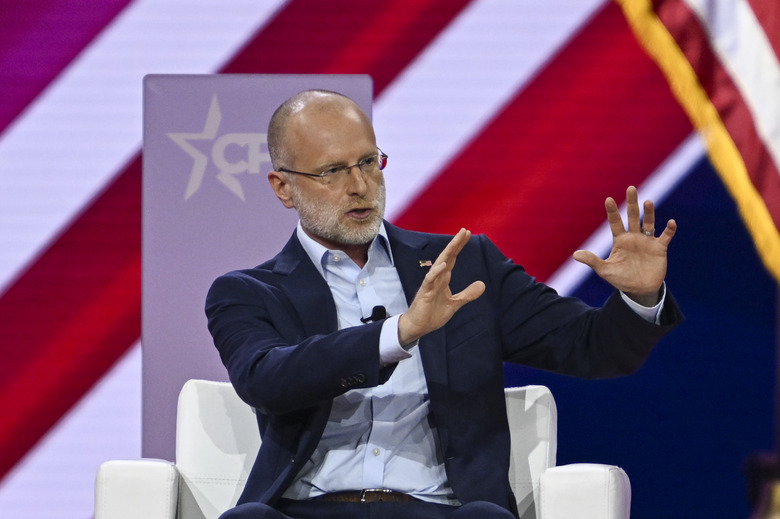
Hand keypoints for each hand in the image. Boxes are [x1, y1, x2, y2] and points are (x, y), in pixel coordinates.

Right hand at [398, 228, 485, 345]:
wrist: (418, 326)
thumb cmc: (433, 314)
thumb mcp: (455, 303)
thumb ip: (467, 294)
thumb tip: (482, 284)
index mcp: (444, 279)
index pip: (452, 259)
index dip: (459, 247)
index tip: (468, 234)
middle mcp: (437, 278)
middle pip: (447, 257)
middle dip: (455, 244)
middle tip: (464, 230)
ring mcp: (430, 284)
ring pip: (439, 264)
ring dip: (447, 252)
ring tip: (456, 241)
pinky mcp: (424, 293)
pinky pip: (430, 280)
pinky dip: (436, 272)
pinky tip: (444, 265)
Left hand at [572, 186, 676, 305]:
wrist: (639, 290)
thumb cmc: (621, 279)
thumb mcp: (605, 270)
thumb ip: (592, 261)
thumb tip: (575, 254)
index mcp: (620, 240)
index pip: (615, 222)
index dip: (612, 212)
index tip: (608, 199)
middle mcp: (634, 237)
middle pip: (632, 217)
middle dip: (631, 203)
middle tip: (630, 188)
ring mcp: (647, 241)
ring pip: (648, 223)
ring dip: (649, 213)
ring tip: (647, 202)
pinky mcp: (659, 248)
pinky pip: (665, 236)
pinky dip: (669, 230)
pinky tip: (671, 222)